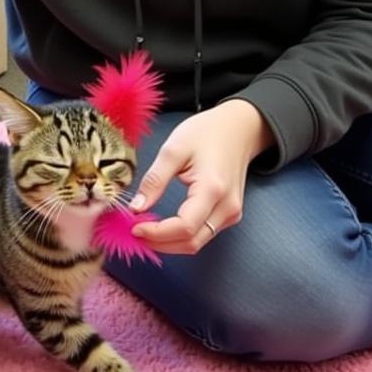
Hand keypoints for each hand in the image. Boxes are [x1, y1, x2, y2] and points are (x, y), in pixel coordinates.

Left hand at [128, 99, 274, 254]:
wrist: (237, 128)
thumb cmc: (206, 133)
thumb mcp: (173, 149)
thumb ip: (154, 180)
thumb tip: (136, 208)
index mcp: (213, 190)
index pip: (185, 227)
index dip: (157, 233)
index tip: (133, 227)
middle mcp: (227, 208)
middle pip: (192, 242)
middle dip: (160, 243)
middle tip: (134, 232)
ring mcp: (231, 213)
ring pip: (198, 242)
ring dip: (169, 242)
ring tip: (144, 229)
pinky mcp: (229, 214)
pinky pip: (203, 233)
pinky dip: (181, 236)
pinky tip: (162, 226)